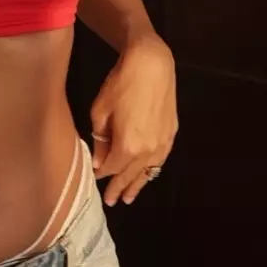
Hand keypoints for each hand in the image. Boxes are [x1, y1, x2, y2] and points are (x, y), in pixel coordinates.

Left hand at [91, 34, 177, 206]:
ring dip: (138, 184)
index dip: (102, 175)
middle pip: (130, 174)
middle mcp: (148, 150)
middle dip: (120, 187)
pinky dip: (151, 169)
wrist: (151, 64)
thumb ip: (100, 141)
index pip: (112, 168)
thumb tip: (99, 162)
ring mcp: (162, 143)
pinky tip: (147, 173)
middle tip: (112, 201)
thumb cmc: (120, 84)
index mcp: (127, 146)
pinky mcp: (172, 133)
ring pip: (148, 171)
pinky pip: (160, 159)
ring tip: (129, 197)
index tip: (95, 180)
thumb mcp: (100, 112)